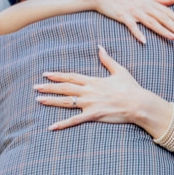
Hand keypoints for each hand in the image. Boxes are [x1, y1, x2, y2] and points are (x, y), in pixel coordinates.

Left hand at [36, 45, 171, 133]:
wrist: (138, 103)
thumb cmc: (131, 87)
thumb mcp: (119, 70)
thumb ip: (107, 59)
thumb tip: (100, 47)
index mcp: (93, 81)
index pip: (71, 77)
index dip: (57, 75)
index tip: (45, 74)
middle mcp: (89, 91)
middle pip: (64, 88)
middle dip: (48, 87)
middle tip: (35, 87)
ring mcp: (89, 104)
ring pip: (66, 102)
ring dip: (51, 101)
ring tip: (38, 100)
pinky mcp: (93, 115)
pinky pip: (74, 121)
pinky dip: (62, 124)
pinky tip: (51, 127)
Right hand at [90, 0, 173, 43]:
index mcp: (150, 2)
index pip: (168, 12)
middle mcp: (144, 6)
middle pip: (163, 18)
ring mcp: (134, 12)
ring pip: (151, 22)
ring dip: (163, 31)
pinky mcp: (123, 17)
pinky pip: (132, 26)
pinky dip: (138, 33)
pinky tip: (145, 41)